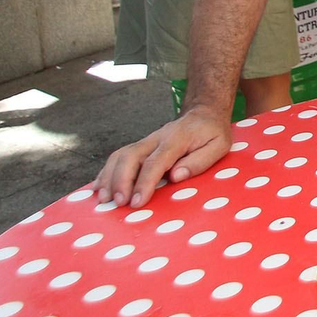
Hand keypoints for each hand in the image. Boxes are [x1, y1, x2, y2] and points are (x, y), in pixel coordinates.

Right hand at [94, 107, 233, 207]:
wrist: (203, 113)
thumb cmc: (212, 133)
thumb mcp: (218, 146)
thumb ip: (199, 161)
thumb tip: (176, 176)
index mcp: (176, 139)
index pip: (155, 162)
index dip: (144, 183)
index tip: (137, 202)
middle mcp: (156, 139)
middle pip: (130, 157)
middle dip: (121, 181)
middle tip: (118, 203)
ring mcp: (146, 141)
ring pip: (120, 156)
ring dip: (109, 177)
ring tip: (103, 199)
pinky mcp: (140, 146)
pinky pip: (118, 157)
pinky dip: (106, 172)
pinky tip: (98, 188)